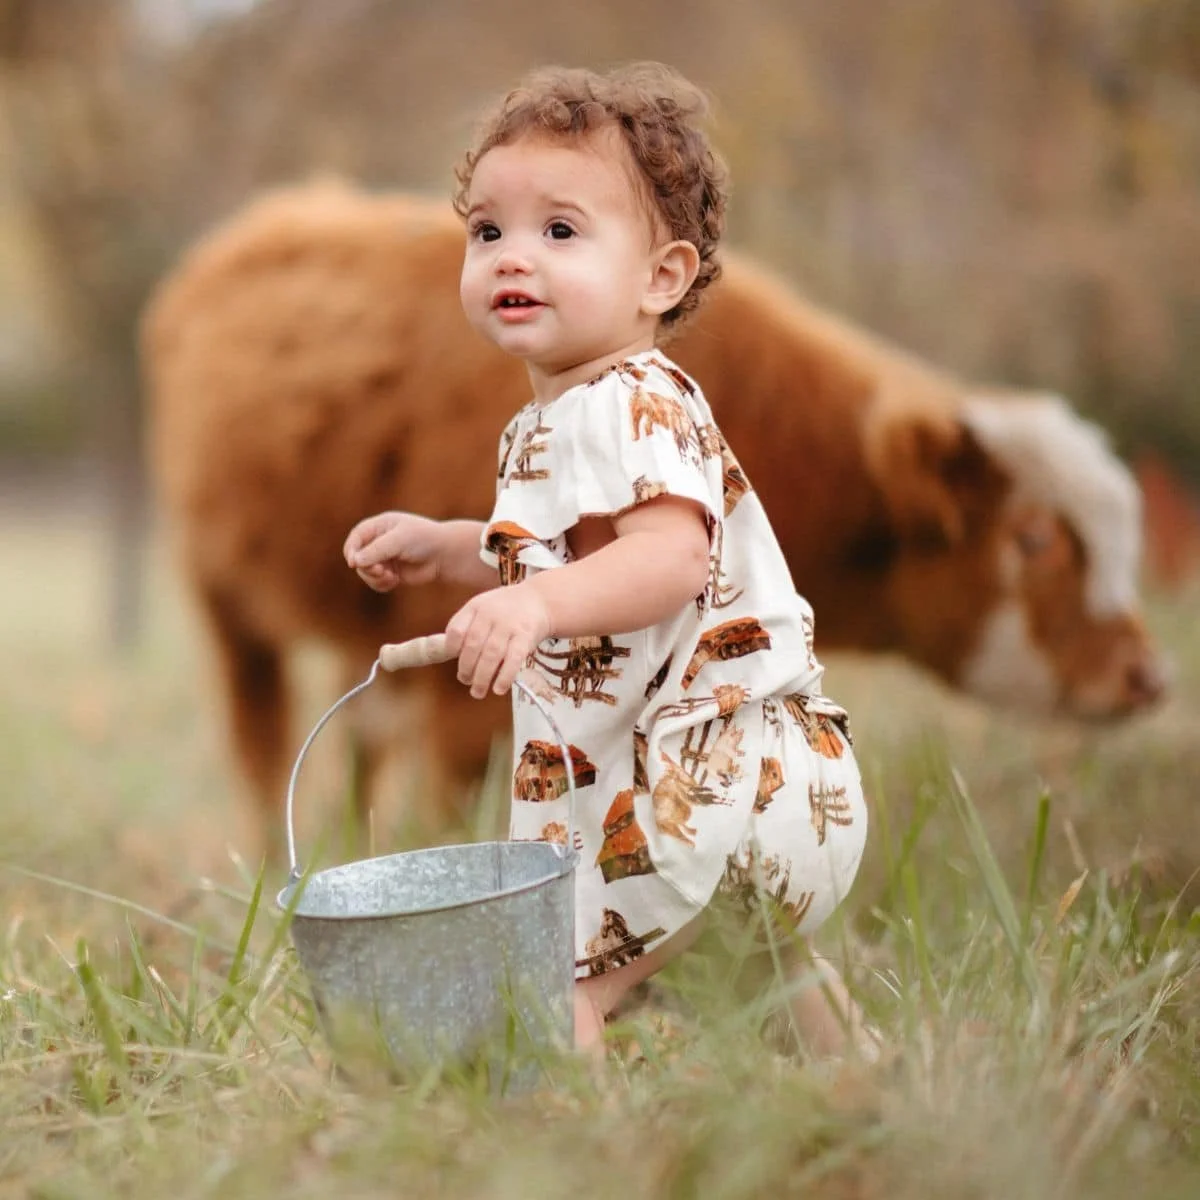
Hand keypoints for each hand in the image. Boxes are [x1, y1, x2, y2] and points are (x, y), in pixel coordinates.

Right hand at [343, 511, 444, 590]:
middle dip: (366, 567)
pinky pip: (376, 582)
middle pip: (358, 557)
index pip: (356, 537)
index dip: (351, 550)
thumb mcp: (398, 541)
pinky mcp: (392, 573)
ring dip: (374, 577)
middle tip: (380, 571)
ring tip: (391, 577)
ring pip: (366, 572)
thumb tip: (355, 562)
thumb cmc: (423, 540)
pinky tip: (395, 581)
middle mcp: (380, 541)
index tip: (354, 562)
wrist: (445, 555)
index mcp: (380, 526)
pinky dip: (382, 584)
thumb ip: (375, 550)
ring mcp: (385, 558)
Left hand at [445, 583, 552, 697]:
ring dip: (482, 678)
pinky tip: (499, 689)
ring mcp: (509, 625)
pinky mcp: (526, 636)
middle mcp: (491, 614)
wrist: (539, 600)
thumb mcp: (483, 608)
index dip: (451, 648)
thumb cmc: (505, 609)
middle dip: (466, 669)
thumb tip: (448, 654)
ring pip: (491, 655)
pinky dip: (505, 677)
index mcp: (475, 607)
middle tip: (465, 681)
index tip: (452, 659)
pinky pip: (514, 659)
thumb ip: (467, 627)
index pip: (456, 630)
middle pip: (473, 646)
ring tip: (477, 692)